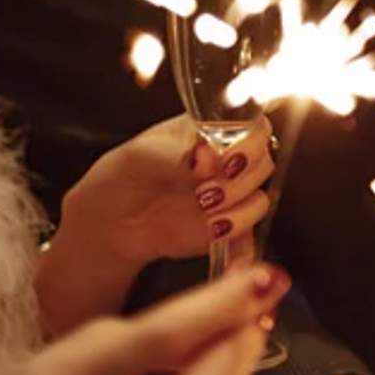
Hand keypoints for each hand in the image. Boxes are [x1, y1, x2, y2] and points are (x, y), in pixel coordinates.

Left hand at [61, 114, 275, 268]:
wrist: (110, 222)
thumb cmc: (122, 177)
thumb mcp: (141, 154)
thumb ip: (178, 153)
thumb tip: (210, 160)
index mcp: (211, 134)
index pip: (255, 129)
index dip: (249, 144)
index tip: (224, 160)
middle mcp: (228, 164)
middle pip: (264, 165)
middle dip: (237, 180)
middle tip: (203, 190)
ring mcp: (230, 198)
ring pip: (259, 202)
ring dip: (232, 209)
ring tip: (199, 208)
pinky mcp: (226, 230)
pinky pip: (249, 238)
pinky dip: (240, 245)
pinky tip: (215, 237)